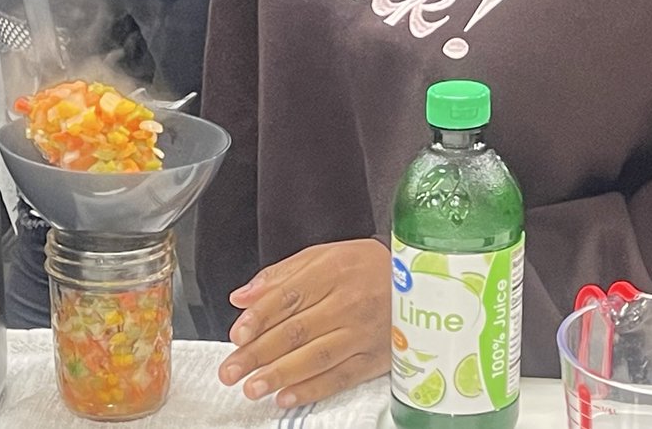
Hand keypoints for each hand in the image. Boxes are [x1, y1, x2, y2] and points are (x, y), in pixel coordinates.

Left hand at [217, 239, 389, 407]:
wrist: (420, 282)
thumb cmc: (362, 266)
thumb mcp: (320, 256)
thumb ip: (278, 277)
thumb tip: (241, 297)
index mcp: (330, 271)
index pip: (287, 297)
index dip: (259, 318)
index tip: (236, 335)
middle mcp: (347, 303)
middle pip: (296, 330)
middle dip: (258, 353)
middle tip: (231, 370)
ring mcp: (362, 333)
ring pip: (315, 357)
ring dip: (280, 375)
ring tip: (252, 387)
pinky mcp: (375, 358)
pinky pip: (340, 377)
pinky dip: (312, 389)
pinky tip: (287, 396)